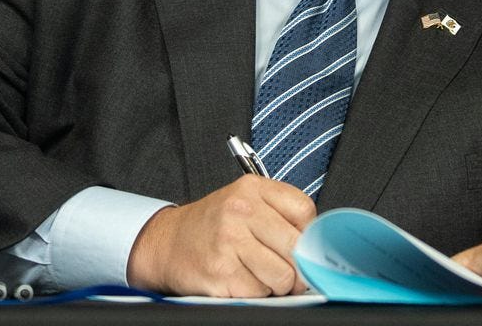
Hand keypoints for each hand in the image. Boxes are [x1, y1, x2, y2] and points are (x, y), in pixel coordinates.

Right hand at [126, 175, 315, 296]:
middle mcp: (241, 210)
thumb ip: (280, 214)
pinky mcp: (221, 272)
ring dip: (275, 284)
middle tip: (286, 270)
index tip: (301, 245)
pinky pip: (259, 293)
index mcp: (252, 189)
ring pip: (282, 276)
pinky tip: (240, 279)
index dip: (309, 234)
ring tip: (258, 273)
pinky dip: (255, 293)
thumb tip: (315, 246)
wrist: (166, 243)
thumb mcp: (245, 202)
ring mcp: (229, 241)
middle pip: (297, 247)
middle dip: (296, 267)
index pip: (305, 211)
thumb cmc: (212, 225)